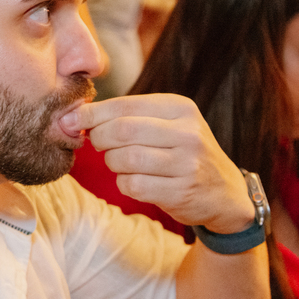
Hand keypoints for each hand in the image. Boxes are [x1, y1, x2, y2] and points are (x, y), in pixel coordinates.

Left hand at [70, 94, 254, 233]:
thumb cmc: (185, 154)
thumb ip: (130, 116)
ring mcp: (186, 164)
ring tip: (119, 162)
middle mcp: (187, 133)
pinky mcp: (180, 192)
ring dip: (112, 162)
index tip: (73, 119)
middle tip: (95, 143)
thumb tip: (78, 115)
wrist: (225, 193)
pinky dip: (125, 183)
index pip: (125, 106)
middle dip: (99, 137)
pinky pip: (134, 185)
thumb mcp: (170, 124)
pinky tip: (134, 181)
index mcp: (181, 108)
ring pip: (125, 159)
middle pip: (122, 131)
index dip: (93, 113)